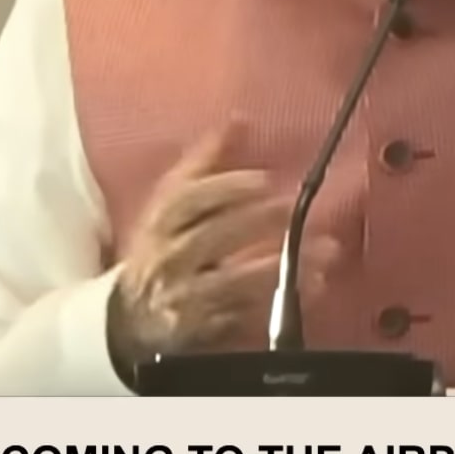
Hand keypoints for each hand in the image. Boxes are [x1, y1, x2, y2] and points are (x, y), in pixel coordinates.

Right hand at [106, 124, 338, 379]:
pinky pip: (246, 319)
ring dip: (281, 267)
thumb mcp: (172, 205)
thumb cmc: (163, 247)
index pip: (185, 201)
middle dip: (258, 222)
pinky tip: (314, 287)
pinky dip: (281, 303)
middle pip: (211, 238)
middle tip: (297, 209)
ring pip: (233, 282)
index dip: (223, 188)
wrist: (130, 318)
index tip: (264, 179)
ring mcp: (185, 300)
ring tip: (324, 251)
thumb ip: (205, 164)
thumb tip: (239, 119)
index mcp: (159, 223)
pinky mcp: (204, 334)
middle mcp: (168, 260)